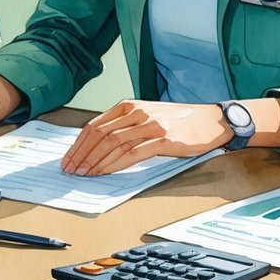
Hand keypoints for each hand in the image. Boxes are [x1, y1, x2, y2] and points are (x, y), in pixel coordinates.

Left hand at [60, 100, 231, 175]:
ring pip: (113, 143)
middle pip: (100, 134)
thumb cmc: (177, 121)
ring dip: (96, 161)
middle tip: (71, 170)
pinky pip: (133, 152)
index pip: (94, 125)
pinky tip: (106, 172)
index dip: (78, 144)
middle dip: (82, 154)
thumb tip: (97, 147)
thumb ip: (123, 126)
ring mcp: (150, 124)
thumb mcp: (146, 116)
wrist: (210, 120)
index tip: (68, 159)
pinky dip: (116, 163)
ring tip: (85, 174)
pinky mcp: (163, 138)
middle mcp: (137, 112)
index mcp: (128, 106)